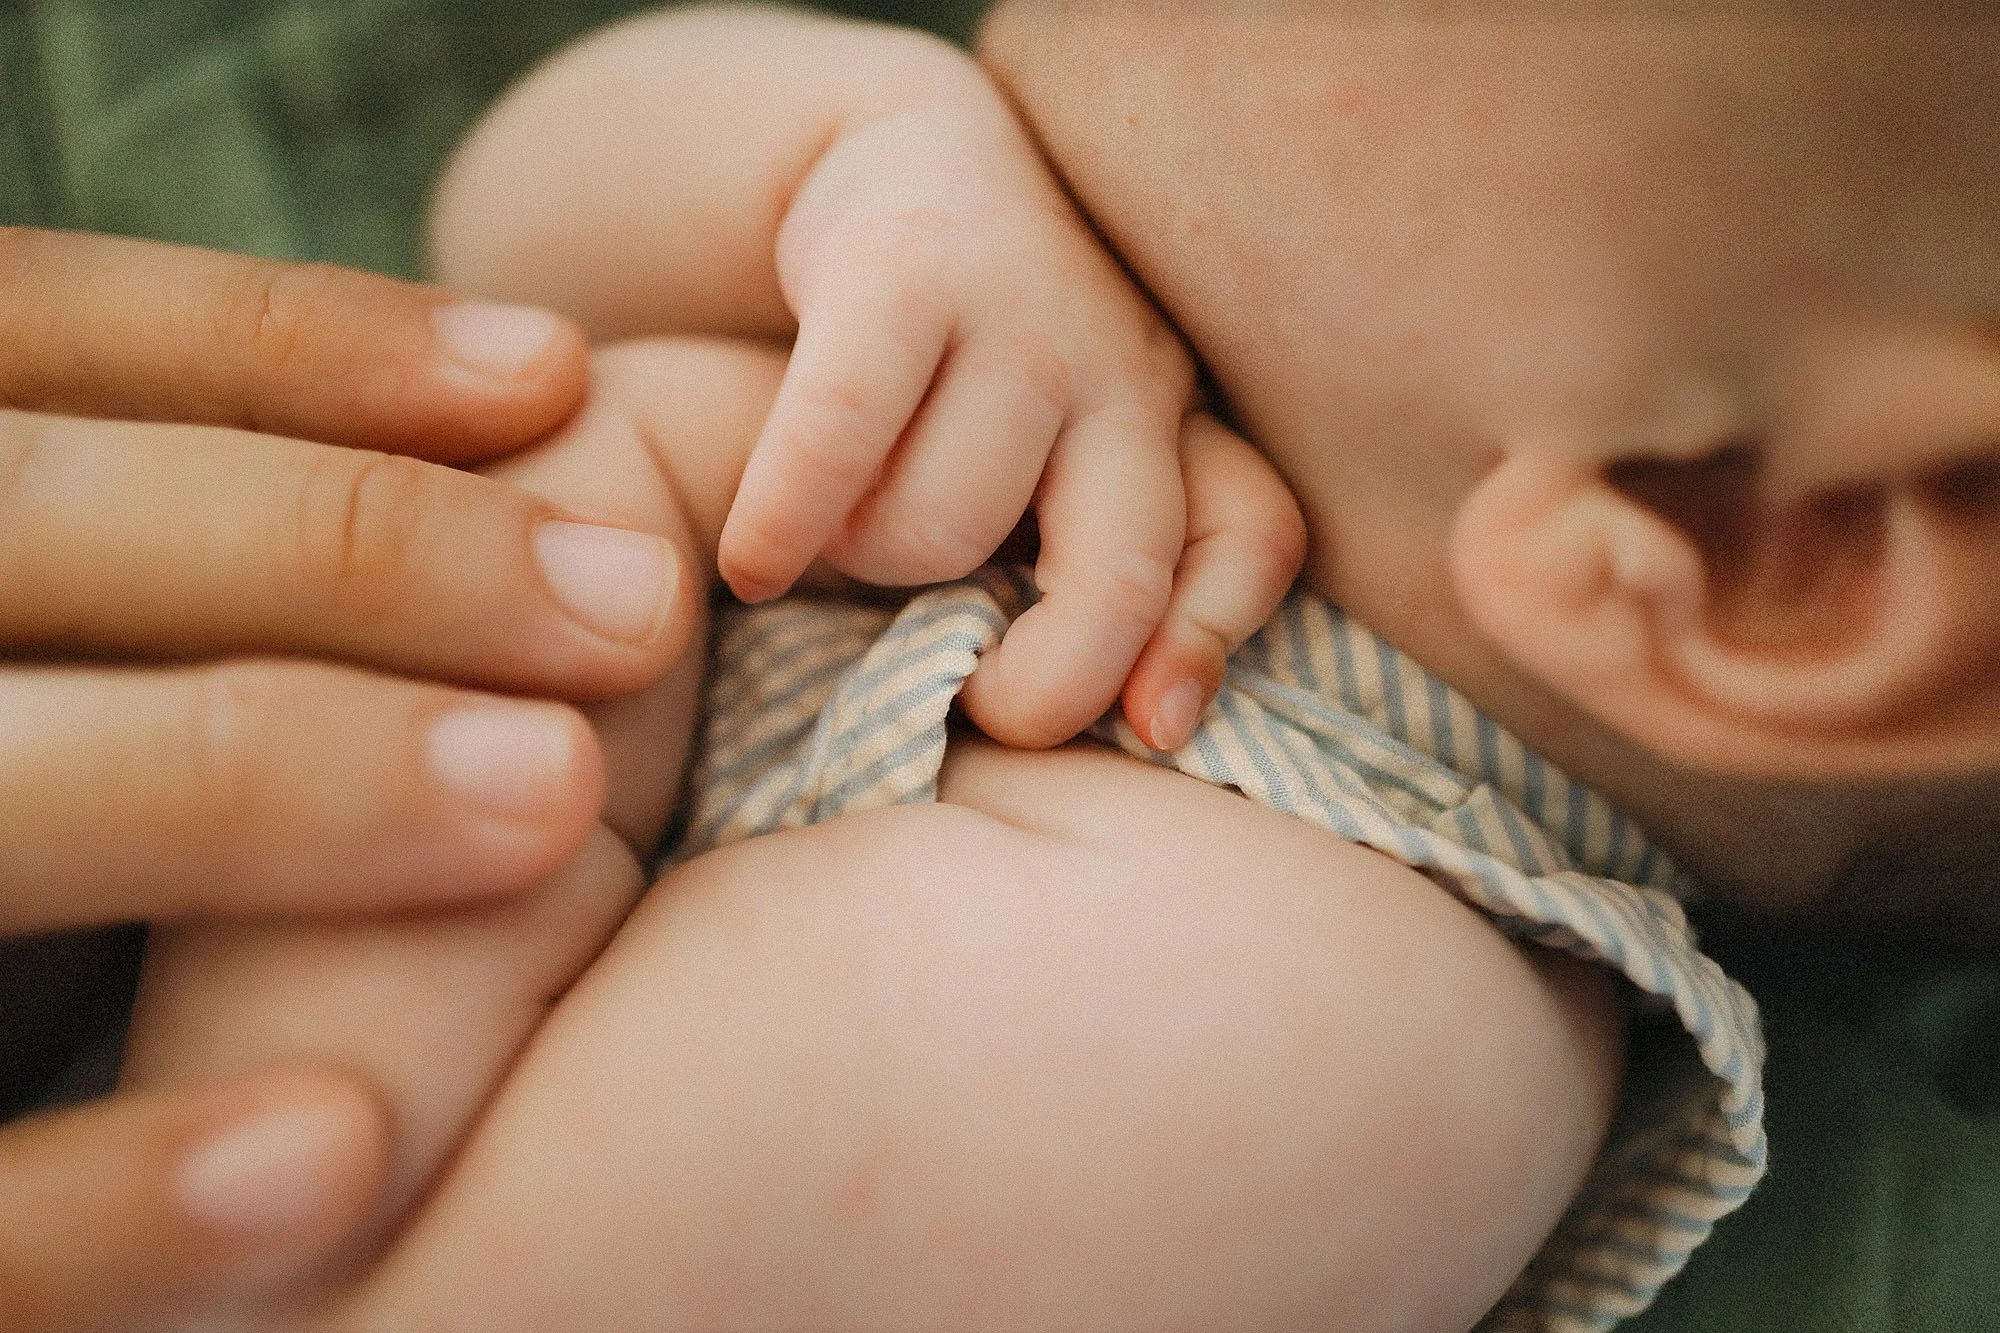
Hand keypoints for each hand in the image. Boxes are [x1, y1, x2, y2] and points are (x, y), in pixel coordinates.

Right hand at [0, 227, 695, 1329]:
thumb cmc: (43, 809)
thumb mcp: (81, 640)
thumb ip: (205, 541)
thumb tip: (531, 391)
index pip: (33, 350)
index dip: (282, 349)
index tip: (555, 373)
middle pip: (25, 528)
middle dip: (338, 546)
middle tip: (638, 608)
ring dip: (263, 782)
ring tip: (556, 797)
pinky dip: (120, 1187)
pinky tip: (346, 1147)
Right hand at [717, 86, 1303, 749]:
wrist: (906, 165)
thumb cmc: (981, 371)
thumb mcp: (1067, 462)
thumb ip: (1099, 570)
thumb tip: (1139, 726)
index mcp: (1180, 427)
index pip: (1251, 534)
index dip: (1207, 644)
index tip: (1154, 728)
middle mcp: (1129, 369)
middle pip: (1124, 567)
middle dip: (1052, 673)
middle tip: (974, 702)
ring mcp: (1025, 314)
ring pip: (947, 524)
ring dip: (872, 565)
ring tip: (842, 539)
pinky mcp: (907, 270)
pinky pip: (841, 438)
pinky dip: (787, 521)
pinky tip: (751, 562)